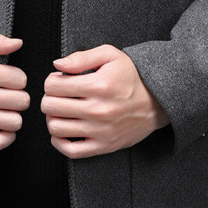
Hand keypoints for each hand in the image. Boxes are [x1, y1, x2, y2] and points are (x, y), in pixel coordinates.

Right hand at [0, 29, 28, 150]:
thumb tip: (18, 43)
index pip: (18, 79)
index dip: (18, 76)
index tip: (10, 77)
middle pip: (20, 101)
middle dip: (19, 94)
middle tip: (9, 92)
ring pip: (13, 122)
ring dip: (14, 114)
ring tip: (5, 107)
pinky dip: (6, 135)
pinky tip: (1, 124)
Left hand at [41, 44, 169, 158]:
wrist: (157, 102)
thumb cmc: (131, 76)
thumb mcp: (110, 56)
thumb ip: (82, 57)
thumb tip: (57, 64)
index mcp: (98, 86)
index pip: (53, 86)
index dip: (51, 81)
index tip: (59, 80)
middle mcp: (98, 110)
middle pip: (50, 106)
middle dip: (49, 97)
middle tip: (58, 95)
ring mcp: (100, 131)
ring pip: (56, 128)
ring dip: (52, 117)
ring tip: (61, 110)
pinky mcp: (104, 146)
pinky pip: (70, 151)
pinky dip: (59, 141)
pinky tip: (63, 130)